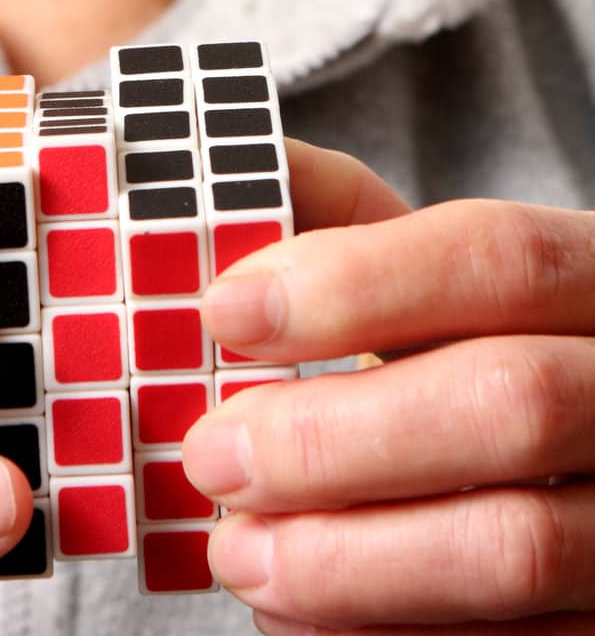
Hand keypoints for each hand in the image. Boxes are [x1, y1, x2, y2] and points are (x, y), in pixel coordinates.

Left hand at [181, 138, 594, 633]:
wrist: (559, 462)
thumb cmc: (466, 345)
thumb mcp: (422, 266)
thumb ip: (335, 214)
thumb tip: (224, 182)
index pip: (499, 256)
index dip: (358, 284)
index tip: (226, 313)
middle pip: (508, 400)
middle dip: (334, 435)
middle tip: (212, 455)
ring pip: (516, 543)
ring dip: (346, 555)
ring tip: (238, 549)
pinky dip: (385, 631)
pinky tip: (297, 609)